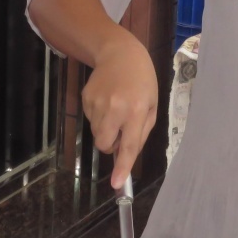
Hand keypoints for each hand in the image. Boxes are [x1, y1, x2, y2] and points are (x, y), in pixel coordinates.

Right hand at [82, 34, 157, 189]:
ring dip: (106, 128)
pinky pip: (91, 119)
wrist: (120, 53)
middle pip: (104, 144)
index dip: (122, 167)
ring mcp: (97, 102)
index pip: (128, 145)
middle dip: (110, 145)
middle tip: (121, 130)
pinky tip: (107, 100)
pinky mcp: (86, 98)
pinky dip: (99, 116)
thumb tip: (126, 155)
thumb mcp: (151, 106)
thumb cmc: (142, 81)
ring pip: (97, 132)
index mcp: (136, 111)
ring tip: (116, 107)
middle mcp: (115, 108)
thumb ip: (140, 132)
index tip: (116, 184)